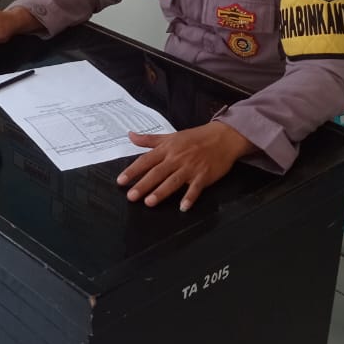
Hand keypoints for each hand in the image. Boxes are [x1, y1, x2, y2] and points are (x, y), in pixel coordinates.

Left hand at [117, 122, 252, 211]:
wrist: (223, 137)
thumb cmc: (195, 137)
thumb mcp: (170, 136)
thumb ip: (149, 139)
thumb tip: (130, 135)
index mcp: (167, 149)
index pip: (146, 160)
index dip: (133, 171)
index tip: (120, 181)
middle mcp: (177, 158)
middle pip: (157, 173)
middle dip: (143, 184)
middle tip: (131, 196)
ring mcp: (191, 167)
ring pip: (173, 181)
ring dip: (161, 192)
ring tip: (149, 202)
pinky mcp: (204, 175)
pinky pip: (196, 188)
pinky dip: (190, 197)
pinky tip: (183, 207)